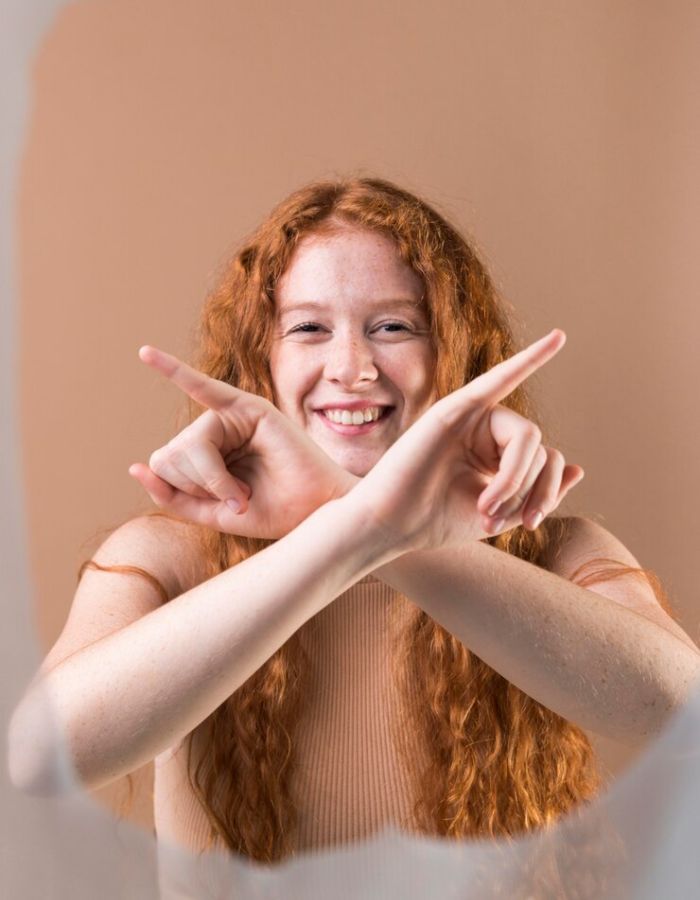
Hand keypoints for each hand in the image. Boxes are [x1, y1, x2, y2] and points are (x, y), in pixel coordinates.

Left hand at [129, 346, 354, 538]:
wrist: (315, 514)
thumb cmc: (274, 511)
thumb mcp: (213, 512)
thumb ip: (175, 496)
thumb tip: (136, 467)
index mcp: (208, 452)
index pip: (164, 462)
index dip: (183, 490)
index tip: (225, 504)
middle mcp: (218, 429)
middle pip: (171, 452)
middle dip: (198, 483)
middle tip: (238, 496)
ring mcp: (234, 415)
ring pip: (188, 443)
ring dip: (211, 477)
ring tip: (245, 490)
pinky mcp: (250, 408)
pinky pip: (204, 387)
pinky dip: (172, 370)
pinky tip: (146, 354)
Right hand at [344, 329, 582, 552]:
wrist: (393, 524)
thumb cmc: (437, 519)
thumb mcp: (501, 513)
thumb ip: (538, 492)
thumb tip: (579, 469)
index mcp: (497, 453)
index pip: (547, 460)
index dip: (547, 493)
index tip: (527, 525)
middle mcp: (486, 430)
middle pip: (541, 448)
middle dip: (531, 488)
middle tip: (501, 518)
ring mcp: (471, 417)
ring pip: (527, 436)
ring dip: (516, 478)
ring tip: (485, 506)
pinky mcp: (455, 409)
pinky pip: (499, 379)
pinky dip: (529, 360)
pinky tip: (557, 341)